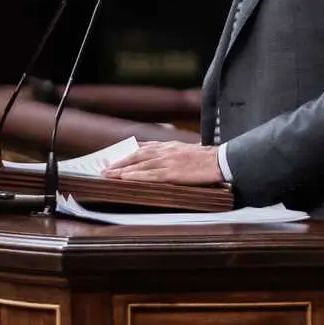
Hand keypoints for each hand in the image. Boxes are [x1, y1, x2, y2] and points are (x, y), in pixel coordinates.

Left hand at [101, 141, 222, 185]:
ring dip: (121, 170)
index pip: (142, 148)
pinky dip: (135, 176)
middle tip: (104, 168)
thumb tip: (159, 158)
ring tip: (108, 175)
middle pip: (135, 155)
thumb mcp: (185, 150)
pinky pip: (149, 175)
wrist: (219, 160)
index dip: (126, 153)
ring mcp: (167, 161)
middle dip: (118, 162)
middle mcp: (164, 151)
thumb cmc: (205, 158)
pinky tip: (125, 178)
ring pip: (138, 165)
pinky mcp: (171, 172)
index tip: (113, 157)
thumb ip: (171, 153)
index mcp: (168, 146)